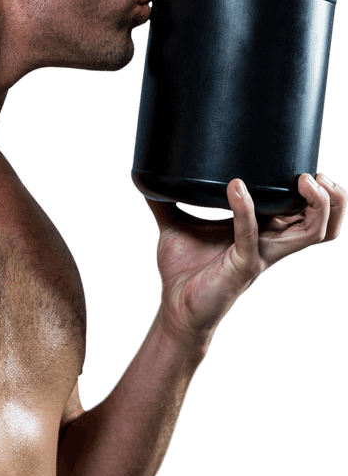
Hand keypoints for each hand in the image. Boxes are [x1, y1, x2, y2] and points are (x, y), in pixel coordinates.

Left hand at [146, 174, 344, 346]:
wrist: (173, 307)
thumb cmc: (182, 271)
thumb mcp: (175, 226)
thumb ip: (166, 201)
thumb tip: (146, 175)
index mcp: (262, 233)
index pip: (305, 213)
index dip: (318, 193)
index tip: (305, 168)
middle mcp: (269, 243)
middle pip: (324, 224)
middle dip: (332, 198)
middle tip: (313, 176)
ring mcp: (260, 254)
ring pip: (313, 233)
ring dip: (317, 205)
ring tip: (302, 180)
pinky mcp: (242, 264)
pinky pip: (251, 233)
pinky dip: (245, 209)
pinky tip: (235, 187)